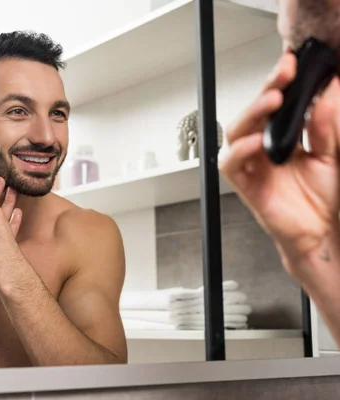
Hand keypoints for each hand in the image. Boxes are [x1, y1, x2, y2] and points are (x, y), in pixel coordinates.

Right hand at [219, 51, 339, 277]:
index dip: (278, 81)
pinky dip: (240, 151)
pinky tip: (256, 142)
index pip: (274, 103)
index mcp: (282, 136)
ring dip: (252, 113)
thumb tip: (329, 91)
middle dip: (266, 89)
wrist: (321, 233)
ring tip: (272, 100)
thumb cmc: (321, 198)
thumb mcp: (332, 155)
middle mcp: (262, 147)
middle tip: (283, 73)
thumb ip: (326, 126)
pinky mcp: (245, 184)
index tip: (291, 62)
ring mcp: (251, 164)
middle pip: (253, 112)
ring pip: (237, 132)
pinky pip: (231, 164)